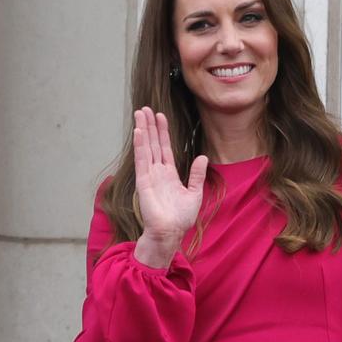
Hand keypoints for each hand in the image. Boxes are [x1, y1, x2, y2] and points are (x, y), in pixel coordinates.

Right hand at [132, 106, 207, 267]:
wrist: (170, 232)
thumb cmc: (181, 218)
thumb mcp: (195, 193)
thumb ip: (197, 175)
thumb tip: (202, 157)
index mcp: (169, 174)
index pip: (164, 148)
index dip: (162, 132)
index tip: (159, 116)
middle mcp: (157, 172)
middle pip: (153, 143)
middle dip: (150, 126)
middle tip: (145, 108)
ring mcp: (149, 175)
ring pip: (146, 147)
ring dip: (143, 130)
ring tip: (140, 113)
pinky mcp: (144, 181)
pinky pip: (142, 160)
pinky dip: (140, 146)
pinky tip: (140, 132)